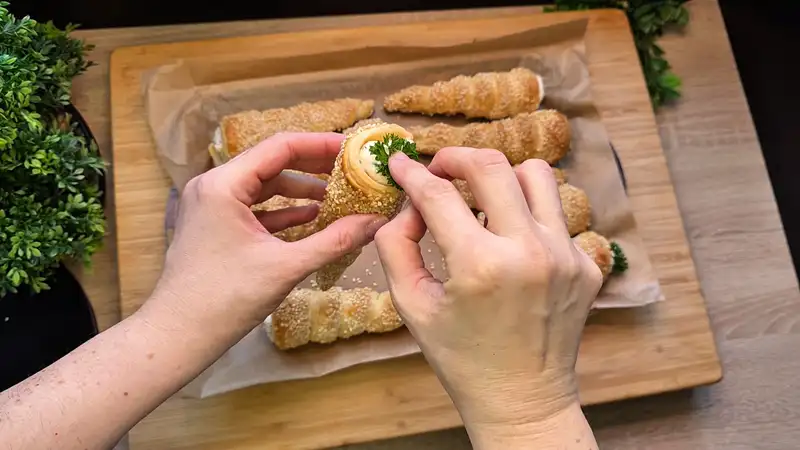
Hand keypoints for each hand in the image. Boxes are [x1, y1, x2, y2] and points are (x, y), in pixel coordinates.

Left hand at [150, 132, 386, 331]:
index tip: (352, 150)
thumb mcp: (286, 267)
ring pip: (263, 186)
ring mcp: (211, 206)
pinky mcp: (214, 226)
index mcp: (224, 185)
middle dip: (313, 168)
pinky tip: (312, 218)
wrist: (177, 335)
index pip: (280, 147)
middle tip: (352, 171)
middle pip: (272, 163)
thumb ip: (333, 240)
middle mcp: (214, 186)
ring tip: (338, 197)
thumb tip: (375, 222)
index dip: (320, 145)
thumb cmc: (226, 299)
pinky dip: (282, 211)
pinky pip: (254, 207)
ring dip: (300, 191)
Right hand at [375, 149, 601, 433]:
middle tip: (439, 168)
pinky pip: (554, 214)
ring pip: (537, 175)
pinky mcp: (586, 264)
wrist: (523, 399)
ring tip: (481, 197)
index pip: (438, 194)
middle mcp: (530, 251)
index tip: (400, 163)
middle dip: (456, 157)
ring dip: (502, 177)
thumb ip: (396, 246)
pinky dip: (527, 215)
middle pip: (493, 166)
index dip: (412, 172)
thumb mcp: (412, 306)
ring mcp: (566, 255)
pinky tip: (510, 241)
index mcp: (481, 266)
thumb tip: (407, 204)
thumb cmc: (461, 358)